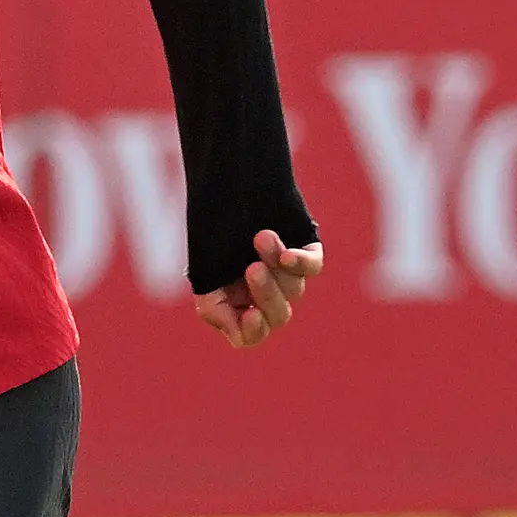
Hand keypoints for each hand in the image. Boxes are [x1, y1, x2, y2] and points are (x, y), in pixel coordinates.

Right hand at [194, 229, 322, 349]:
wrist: (227, 181)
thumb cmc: (210, 228)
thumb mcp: (203, 276)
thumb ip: (215, 310)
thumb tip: (240, 328)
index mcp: (235, 301)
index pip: (250, 335)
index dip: (252, 331)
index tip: (250, 315)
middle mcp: (262, 290)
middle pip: (278, 316)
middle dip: (267, 294)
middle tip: (252, 268)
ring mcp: (284, 270)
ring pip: (294, 289)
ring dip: (275, 265)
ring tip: (260, 236)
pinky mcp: (304, 248)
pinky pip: (312, 267)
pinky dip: (301, 264)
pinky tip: (286, 253)